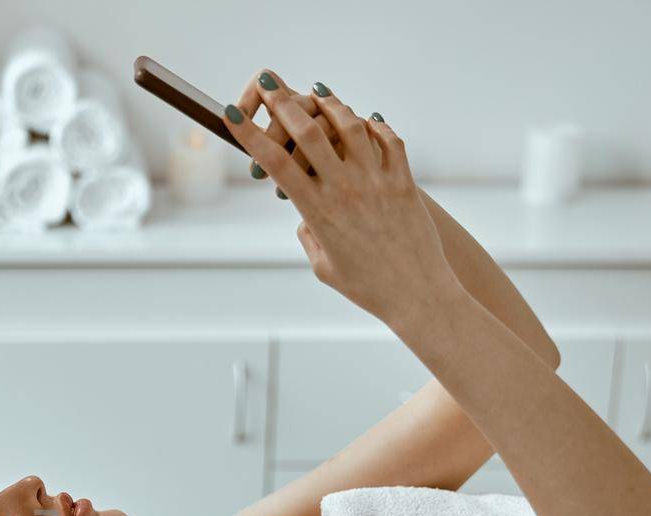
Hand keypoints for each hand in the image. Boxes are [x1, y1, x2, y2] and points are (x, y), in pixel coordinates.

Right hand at [228, 72, 461, 323]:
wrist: (418, 295)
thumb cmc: (367, 288)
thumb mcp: (324, 267)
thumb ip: (309, 237)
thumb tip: (304, 219)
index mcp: (317, 213)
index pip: (275, 163)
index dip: (249, 134)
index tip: (232, 114)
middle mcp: (345, 191)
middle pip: (308, 134)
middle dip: (283, 104)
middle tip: (270, 85)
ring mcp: (376, 183)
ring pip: (350, 127)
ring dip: (331, 106)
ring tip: (318, 94)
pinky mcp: (404, 183)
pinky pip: (389, 141)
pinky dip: (375, 125)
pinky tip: (367, 120)